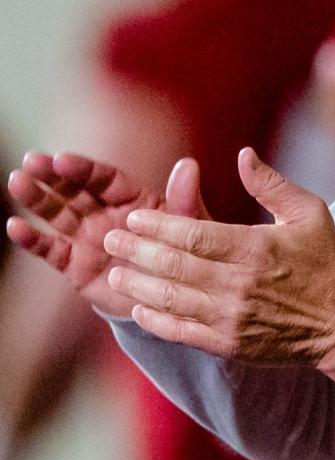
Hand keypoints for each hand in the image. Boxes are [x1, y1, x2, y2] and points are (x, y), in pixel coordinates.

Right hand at [6, 153, 206, 318]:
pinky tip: (16, 227)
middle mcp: (104, 213)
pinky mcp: (75, 265)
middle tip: (31, 162)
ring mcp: (87, 238)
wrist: (173, 300)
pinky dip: (34, 240)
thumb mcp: (191, 228)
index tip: (61, 159)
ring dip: (37, 199)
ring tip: (17, 182)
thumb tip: (189, 164)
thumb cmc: (186, 256)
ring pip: (58, 214)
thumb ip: (185, 199)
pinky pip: (52, 250)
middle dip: (52, 176)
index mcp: (131, 199)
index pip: (104, 179)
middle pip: (75, 190)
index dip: (84, 169)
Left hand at [103, 148, 334, 362]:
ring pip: (171, 299)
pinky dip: (156, 321)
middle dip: (135, 251)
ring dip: (137, 285)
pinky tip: (139, 308)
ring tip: (114, 273)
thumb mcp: (308, 213)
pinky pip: (182, 332)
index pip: (192, 234)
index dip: (157, 225)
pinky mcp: (230, 344)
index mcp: (255, 248)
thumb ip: (271, 184)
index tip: (134, 218)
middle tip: (110, 239)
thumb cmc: (326, 263)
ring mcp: (232, 318)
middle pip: (173, 265)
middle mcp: (239, 284)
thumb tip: (242, 154)